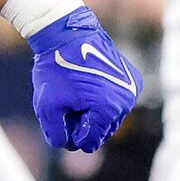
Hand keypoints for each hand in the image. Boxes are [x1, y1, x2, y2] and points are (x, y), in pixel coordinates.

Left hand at [24, 7, 142, 152]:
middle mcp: (126, 101)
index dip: (70, 134)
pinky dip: (103, 101)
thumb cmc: (56, 69)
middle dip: (83, 124)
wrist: (68, 34)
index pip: (89, 143)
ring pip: (110, 118)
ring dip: (93, 114)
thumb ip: (56, 134)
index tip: (61, 115)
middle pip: (102, 131)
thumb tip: (69, 145)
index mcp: (108, 110)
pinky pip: (117, 102)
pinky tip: (88, 87)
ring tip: (77, 95)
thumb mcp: (47, 107)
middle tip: (67, 105)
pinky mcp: (132, 79)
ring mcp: (132, 89)